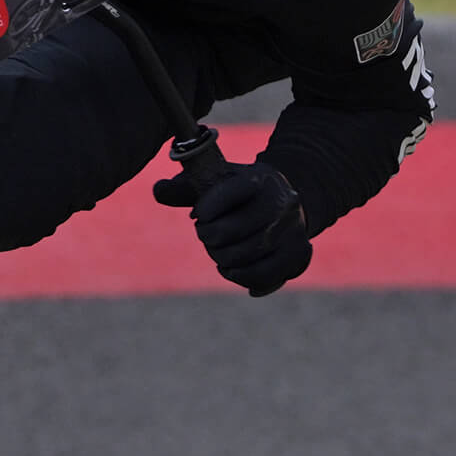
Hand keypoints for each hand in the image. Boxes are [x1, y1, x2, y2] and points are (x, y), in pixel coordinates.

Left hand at [153, 160, 311, 296]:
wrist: (282, 199)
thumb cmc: (236, 191)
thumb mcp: (214, 180)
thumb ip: (184, 186)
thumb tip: (158, 191)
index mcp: (259, 178)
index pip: (230, 192)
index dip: (207, 208)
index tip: (197, 215)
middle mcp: (281, 202)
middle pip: (236, 229)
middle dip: (210, 236)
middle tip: (204, 235)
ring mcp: (292, 229)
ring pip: (249, 255)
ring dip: (223, 258)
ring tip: (216, 253)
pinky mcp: (298, 253)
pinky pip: (266, 275)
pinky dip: (243, 277)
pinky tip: (230, 270)